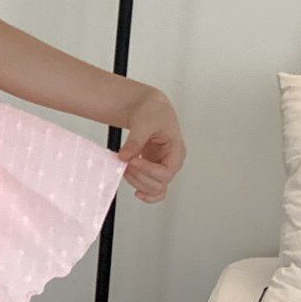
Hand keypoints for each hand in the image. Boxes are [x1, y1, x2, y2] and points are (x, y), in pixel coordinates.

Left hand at [116, 85, 184, 202]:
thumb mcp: (143, 123)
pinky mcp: (153, 168)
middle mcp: (171, 161)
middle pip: (161, 183)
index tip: (132, 161)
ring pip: (156, 188)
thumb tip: (124, 156)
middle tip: (125, 164)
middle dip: (140, 177)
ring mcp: (162, 166)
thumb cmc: (152, 111)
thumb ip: (135, 141)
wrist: (147, 107)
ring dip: (139, 183)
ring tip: (125, 169)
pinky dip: (147, 194)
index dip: (148, 170)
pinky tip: (137, 192)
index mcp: (176, 149)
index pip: (167, 171)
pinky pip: (154, 188)